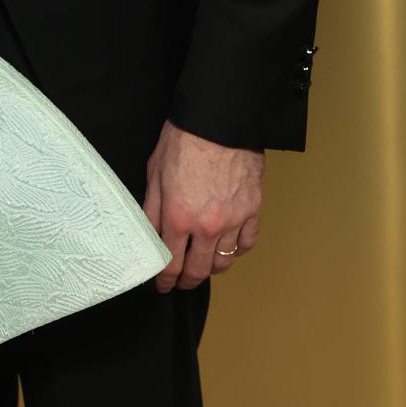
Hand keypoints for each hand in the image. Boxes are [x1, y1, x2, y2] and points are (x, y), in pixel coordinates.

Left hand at [143, 120, 263, 293]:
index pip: (171, 264)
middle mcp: (207, 226)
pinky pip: (247, 242)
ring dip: (212, 268)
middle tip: (181, 283)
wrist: (219, 120)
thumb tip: (151, 236)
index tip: (163, 286)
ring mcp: (234, 220)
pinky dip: (237, 250)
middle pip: (199, 270)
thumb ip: (153, 210)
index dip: (165, 281)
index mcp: (178, 217)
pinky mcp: (253, 209)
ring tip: (204, 265)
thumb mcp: (155, 174)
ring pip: (225, 261)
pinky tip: (229, 247)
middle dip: (187, 281)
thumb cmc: (183, 141)